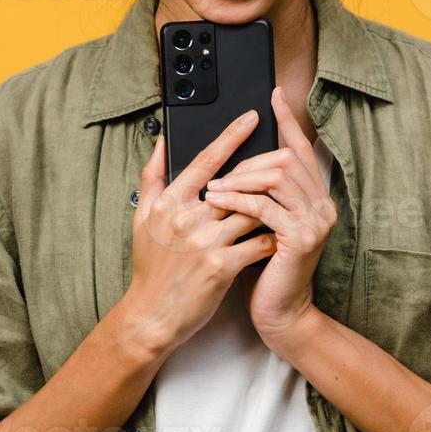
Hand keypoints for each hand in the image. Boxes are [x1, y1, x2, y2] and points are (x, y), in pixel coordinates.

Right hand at [121, 113, 276, 358]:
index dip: (231, 136)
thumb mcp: (143, 217)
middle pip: (237, 184)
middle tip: (285, 160)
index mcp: (171, 201)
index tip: (252, 117)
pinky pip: (258, 243)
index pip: (206, 161)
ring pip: (253, 211)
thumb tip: (161, 142)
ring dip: (270, 207)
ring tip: (287, 200)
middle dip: (262, 174)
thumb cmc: (150, 264)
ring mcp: (206, 242)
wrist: (153, 314)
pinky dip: (271, 238)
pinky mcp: (222, 267)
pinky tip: (279, 236)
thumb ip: (153, 176)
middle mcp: (188, 217)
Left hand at [203, 85, 336, 345]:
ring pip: (277, 177)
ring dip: (240, 179)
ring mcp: (315, 221)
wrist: (279, 314)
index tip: (273, 94)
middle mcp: (321, 205)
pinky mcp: (301, 239)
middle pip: (287, 158)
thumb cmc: (263, 269)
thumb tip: (234, 162)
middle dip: (248, 160)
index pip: (300, 148)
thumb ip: (258, 194)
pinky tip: (218, 202)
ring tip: (212, 188)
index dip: (287, 121)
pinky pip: (267, 207)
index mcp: (313, 197)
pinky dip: (239, 201)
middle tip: (219, 172)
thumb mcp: (261, 225)